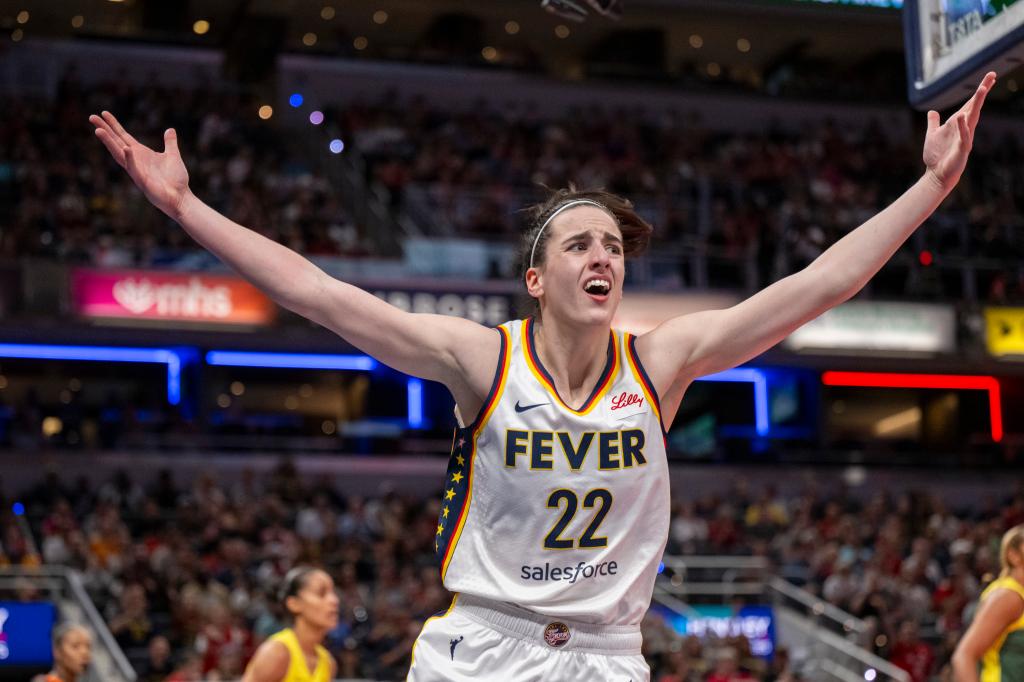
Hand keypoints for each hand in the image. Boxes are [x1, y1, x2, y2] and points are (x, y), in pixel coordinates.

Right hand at [89, 111, 191, 220]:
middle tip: (91, 116)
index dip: (114, 125)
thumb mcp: (173, 156)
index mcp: (141, 154)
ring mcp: (137, 172)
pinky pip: (134, 169)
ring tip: (98, 130)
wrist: (181, 198)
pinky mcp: (143, 182)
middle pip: (116, 143)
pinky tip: (126, 149)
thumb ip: (170, 143)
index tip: (103, 113)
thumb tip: (170, 129)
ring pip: (119, 155)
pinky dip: (130, 159)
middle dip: (104, 130)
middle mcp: (135, 161)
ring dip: (109, 143)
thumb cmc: (176, 180)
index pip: (123, 137)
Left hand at [923, 71, 995, 191]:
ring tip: (981, 89)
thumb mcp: (932, 135)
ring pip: (973, 118)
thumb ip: (934, 123)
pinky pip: (964, 136)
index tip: (990, 77)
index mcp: (958, 124)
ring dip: (977, 104)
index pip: (970, 104)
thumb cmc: (937, 156)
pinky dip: (963, 127)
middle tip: (992, 75)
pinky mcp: (962, 150)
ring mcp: (965, 138)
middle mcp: (965, 129)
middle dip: (983, 91)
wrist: (937, 175)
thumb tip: (932, 111)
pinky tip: (962, 117)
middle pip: (975, 107)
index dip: (980, 91)